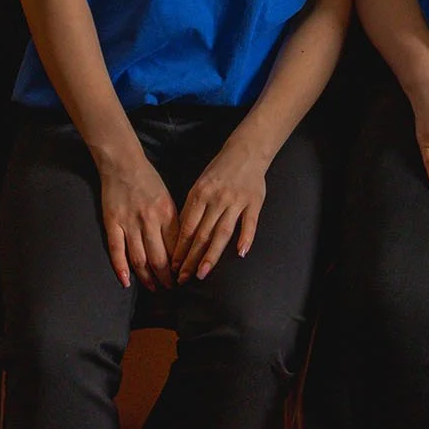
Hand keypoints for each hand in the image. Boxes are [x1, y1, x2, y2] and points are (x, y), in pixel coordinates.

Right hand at [99, 152, 178, 291]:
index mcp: (167, 213)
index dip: (180, 265)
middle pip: (159, 257)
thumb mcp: (167, 197)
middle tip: (170, 287)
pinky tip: (126, 282)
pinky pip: (117, 250)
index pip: (176, 247)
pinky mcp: (112, 222)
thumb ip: (172, 221)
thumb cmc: (148, 179)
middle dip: (166, 277)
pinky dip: (121, 268)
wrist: (123, 162)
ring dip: (147, 277)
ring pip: (140, 258)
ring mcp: (129, 223)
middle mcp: (150, 220)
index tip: (184, 276)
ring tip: (153, 288)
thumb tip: (180, 247)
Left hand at [171, 135, 269, 281]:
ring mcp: (236, 201)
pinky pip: (249, 223)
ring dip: (211, 255)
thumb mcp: (200, 184)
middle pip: (202, 234)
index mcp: (200, 194)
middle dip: (190, 259)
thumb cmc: (220, 169)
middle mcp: (217, 199)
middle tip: (183, 278)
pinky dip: (245, 238)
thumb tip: (181, 235)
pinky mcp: (254, 202)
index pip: (187, 227)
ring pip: (222, 232)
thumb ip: (193, 208)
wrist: (246, 150)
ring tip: (202, 273)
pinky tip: (240, 253)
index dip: (180, 249)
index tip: (174, 266)